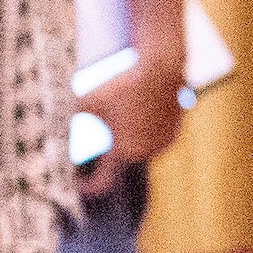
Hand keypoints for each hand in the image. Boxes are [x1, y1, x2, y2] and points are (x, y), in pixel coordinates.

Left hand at [81, 49, 186, 179]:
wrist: (159, 67)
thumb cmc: (121, 84)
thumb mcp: (86, 102)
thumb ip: (80, 123)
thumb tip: (76, 133)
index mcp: (121, 153)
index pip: (101, 181)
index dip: (87, 185)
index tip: (78, 182)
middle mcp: (144, 153)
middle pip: (122, 158)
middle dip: (111, 149)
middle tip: (101, 132)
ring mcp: (162, 142)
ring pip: (140, 146)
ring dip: (130, 138)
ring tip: (121, 118)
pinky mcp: (175, 129)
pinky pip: (156, 135)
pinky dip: (147, 129)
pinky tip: (139, 112)